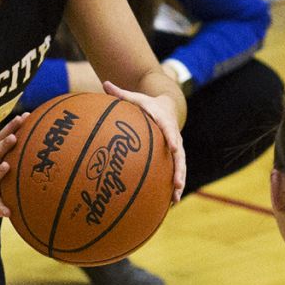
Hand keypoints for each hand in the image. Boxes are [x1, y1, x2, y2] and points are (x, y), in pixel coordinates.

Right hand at [0, 110, 26, 220]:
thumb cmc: (11, 175)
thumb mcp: (16, 161)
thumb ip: (29, 150)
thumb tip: (56, 132)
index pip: (2, 136)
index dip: (11, 127)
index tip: (23, 118)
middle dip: (3, 144)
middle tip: (13, 138)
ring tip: (6, 167)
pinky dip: (0, 207)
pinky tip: (7, 212)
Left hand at [103, 79, 185, 200]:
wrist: (168, 106)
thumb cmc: (148, 104)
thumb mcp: (136, 97)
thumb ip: (121, 93)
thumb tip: (103, 83)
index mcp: (165, 123)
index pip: (170, 130)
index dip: (172, 138)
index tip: (173, 146)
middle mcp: (174, 137)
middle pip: (180, 155)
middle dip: (179, 169)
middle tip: (177, 183)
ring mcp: (176, 148)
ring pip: (181, 167)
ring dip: (179, 182)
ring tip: (176, 199)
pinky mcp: (175, 156)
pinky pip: (176, 171)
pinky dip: (174, 185)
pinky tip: (170, 202)